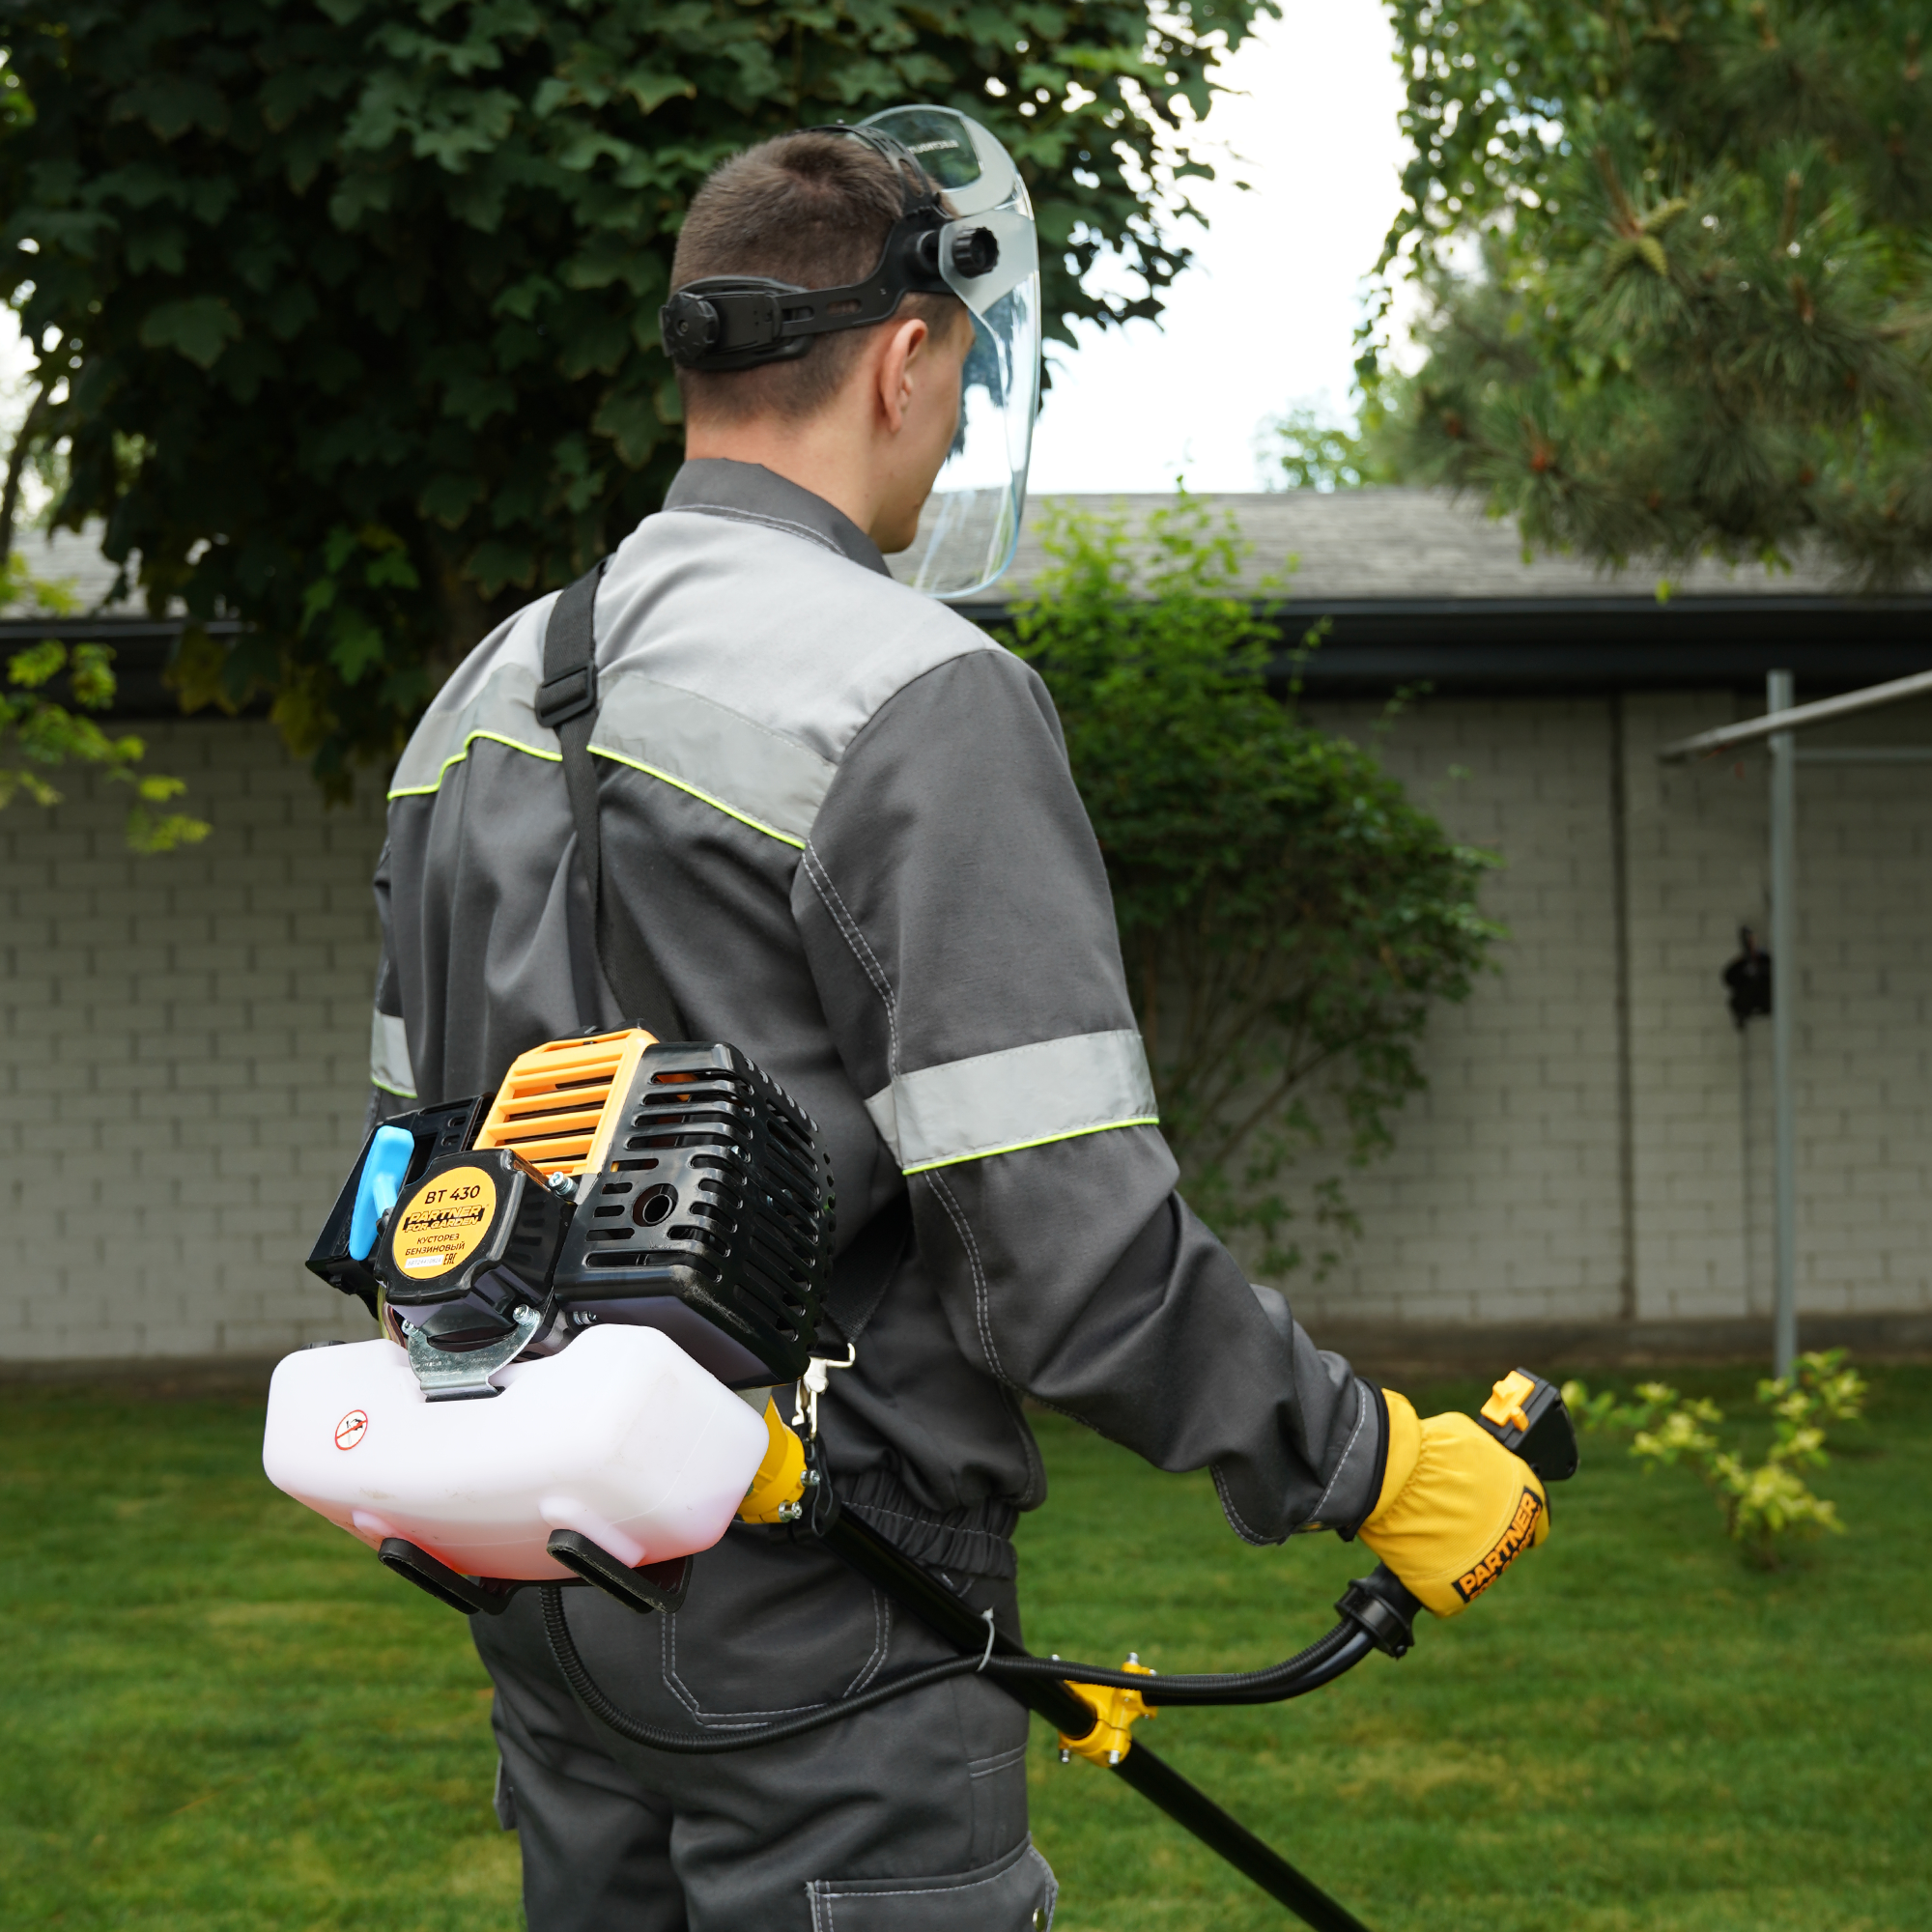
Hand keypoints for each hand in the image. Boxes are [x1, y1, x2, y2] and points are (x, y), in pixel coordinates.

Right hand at [1357, 1391, 1547, 1616]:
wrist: (1396, 1474)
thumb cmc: (1429, 1449)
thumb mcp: (1470, 1438)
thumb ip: (1485, 1461)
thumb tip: (1477, 1467)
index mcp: (1527, 1497)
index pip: (1536, 1519)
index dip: (1509, 1512)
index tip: (1490, 1510)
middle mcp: (1513, 1534)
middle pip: (1502, 1543)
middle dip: (1479, 1531)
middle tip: (1450, 1515)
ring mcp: (1486, 1565)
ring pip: (1474, 1567)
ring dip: (1456, 1552)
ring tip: (1427, 1529)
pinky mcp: (1456, 1591)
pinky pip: (1447, 1593)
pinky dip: (1432, 1579)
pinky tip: (1417, 1555)